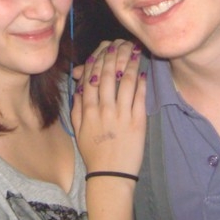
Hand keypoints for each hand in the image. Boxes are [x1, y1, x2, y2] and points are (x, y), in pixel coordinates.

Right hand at [72, 39, 145, 176]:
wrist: (110, 175)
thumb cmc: (93, 154)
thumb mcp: (78, 131)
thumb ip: (77, 108)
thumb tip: (79, 88)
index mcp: (88, 110)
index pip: (91, 77)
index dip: (97, 60)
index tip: (103, 49)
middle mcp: (104, 109)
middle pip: (108, 75)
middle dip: (114, 56)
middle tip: (119, 43)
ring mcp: (121, 114)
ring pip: (125, 82)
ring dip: (129, 63)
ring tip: (134, 51)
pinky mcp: (138, 122)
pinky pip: (139, 97)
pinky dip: (141, 83)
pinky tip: (142, 73)